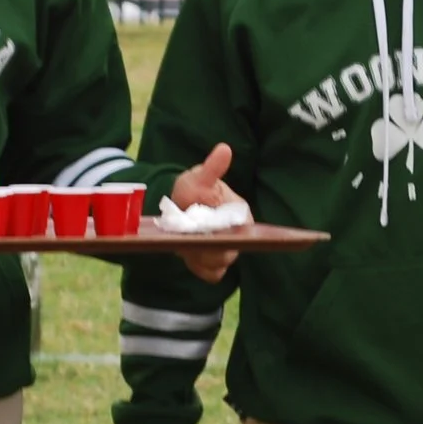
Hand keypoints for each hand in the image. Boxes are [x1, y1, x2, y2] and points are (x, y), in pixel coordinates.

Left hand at [168, 142, 248, 282]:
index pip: (241, 233)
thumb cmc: (194, 189)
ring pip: (219, 265)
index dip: (221, 233)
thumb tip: (224, 149)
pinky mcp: (213, 264)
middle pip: (228, 252)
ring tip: (184, 243)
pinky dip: (198, 267)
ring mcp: (227, 252)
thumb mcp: (199, 178)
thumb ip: (211, 169)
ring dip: (199, 257)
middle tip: (186, 237)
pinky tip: (187, 254)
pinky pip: (211, 274)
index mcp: (242, 216)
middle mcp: (239, 237)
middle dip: (205, 247)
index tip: (204, 228)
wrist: (180, 206)